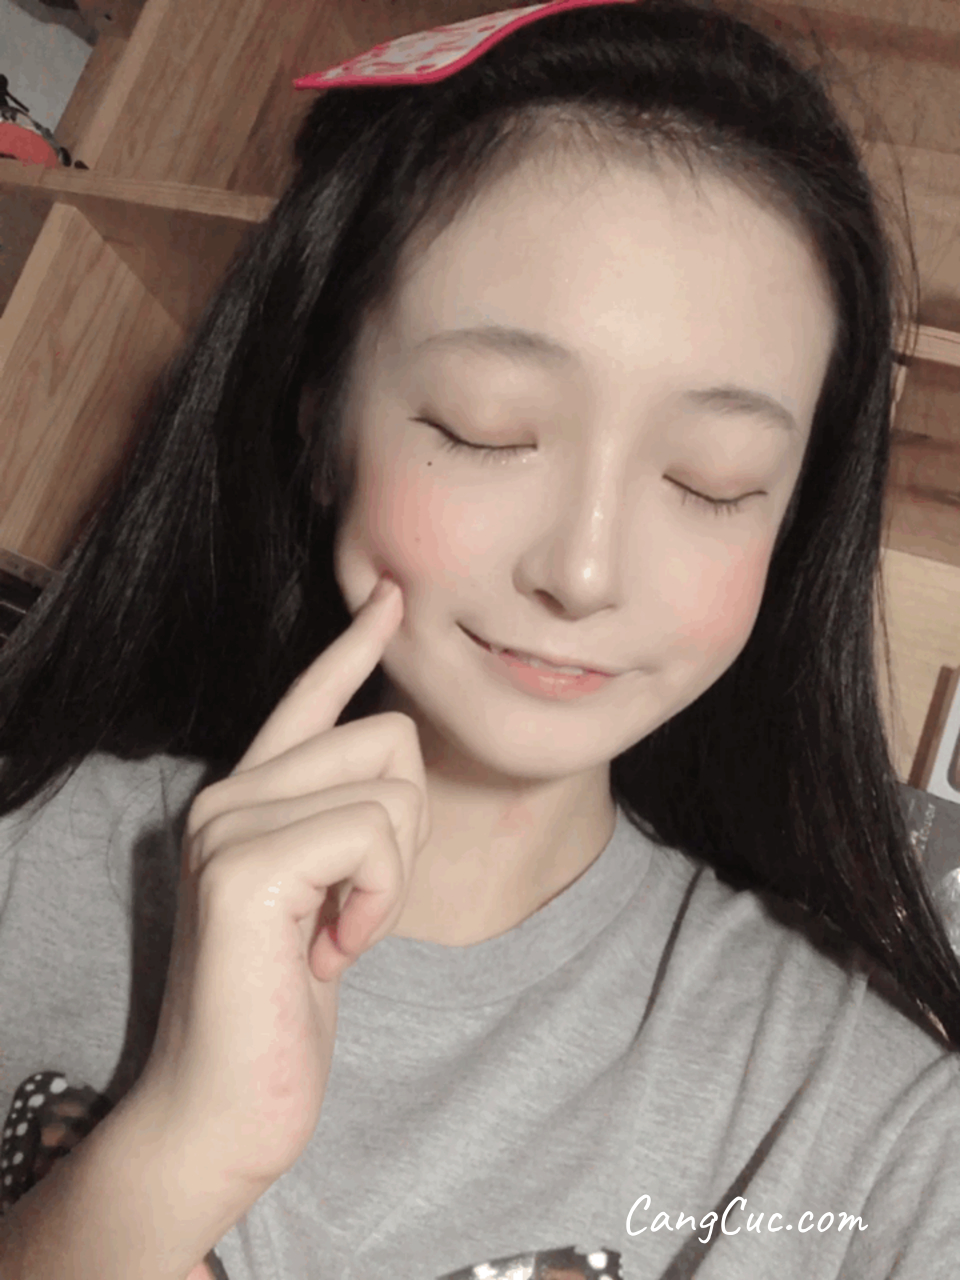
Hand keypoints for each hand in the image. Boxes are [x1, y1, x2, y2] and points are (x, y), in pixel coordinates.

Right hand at [130, 575, 429, 1191]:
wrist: (220, 1112)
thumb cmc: (282, 1008)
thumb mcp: (323, 898)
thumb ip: (341, 826)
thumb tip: (398, 762)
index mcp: (247, 798)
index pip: (310, 698)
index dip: (354, 645)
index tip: (391, 595)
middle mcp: (228, 795)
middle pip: (389, 739)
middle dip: (409, 831)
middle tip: (356, 909)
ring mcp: (228, 826)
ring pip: (392, 788)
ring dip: (392, 877)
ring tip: (338, 935)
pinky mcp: (246, 869)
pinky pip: (374, 836)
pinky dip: (378, 901)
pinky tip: (335, 952)